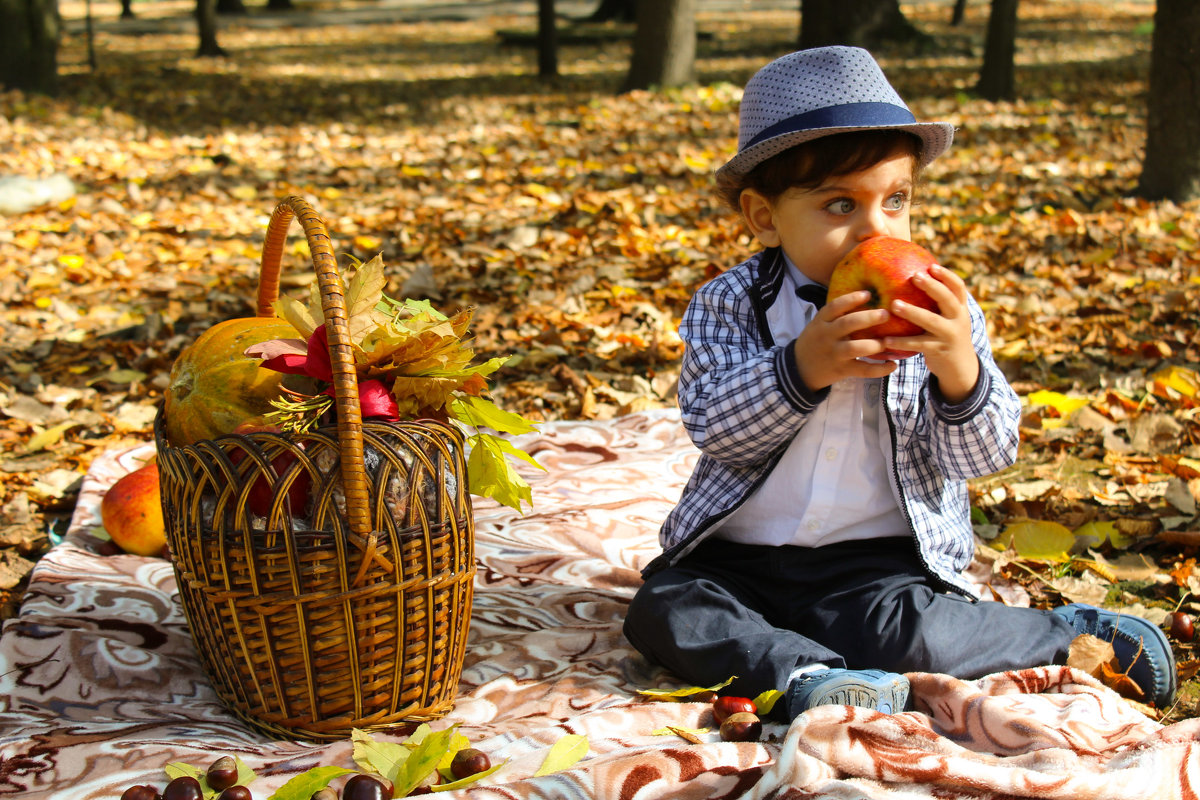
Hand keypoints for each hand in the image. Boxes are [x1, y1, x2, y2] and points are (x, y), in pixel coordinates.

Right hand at [793, 291, 898, 391]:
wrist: (800, 368)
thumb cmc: (816, 342)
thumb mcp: (819, 325)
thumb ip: (836, 315)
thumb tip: (866, 297)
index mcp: (821, 322)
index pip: (834, 307)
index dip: (851, 299)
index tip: (868, 294)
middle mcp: (827, 336)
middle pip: (847, 324)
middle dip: (868, 318)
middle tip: (886, 314)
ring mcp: (834, 354)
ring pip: (855, 348)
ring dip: (874, 345)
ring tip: (889, 341)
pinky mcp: (842, 370)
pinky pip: (862, 370)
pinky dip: (879, 369)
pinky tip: (892, 365)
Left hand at [883, 264, 979, 401]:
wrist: (960, 368)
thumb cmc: (946, 337)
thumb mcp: (949, 319)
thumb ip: (937, 304)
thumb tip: (914, 279)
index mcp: (960, 308)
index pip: (959, 287)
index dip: (947, 276)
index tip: (932, 266)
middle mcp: (959, 319)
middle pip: (947, 299)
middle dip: (932, 286)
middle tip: (914, 276)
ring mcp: (950, 335)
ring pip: (931, 321)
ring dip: (913, 312)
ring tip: (894, 304)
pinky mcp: (939, 350)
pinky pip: (918, 344)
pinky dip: (902, 342)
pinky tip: (885, 340)